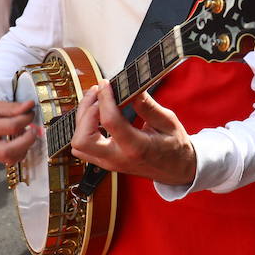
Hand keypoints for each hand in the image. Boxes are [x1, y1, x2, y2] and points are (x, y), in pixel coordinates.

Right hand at [0, 99, 37, 163]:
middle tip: (33, 130)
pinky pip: (10, 161)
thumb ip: (12, 108)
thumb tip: (30, 106)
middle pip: (8, 152)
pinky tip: (21, 142)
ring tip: (26, 134)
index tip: (30, 113)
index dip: (25, 119)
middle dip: (26, 141)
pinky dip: (20, 152)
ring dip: (25, 148)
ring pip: (10, 159)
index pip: (10, 127)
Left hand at [70, 82, 196, 184]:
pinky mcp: (105, 163)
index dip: (104, 99)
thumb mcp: (168, 122)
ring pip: (77, 144)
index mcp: (136, 147)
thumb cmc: (175, 147)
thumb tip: (132, 88)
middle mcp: (118, 158)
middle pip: (82, 138)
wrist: (177, 171)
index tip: (106, 84)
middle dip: (86, 111)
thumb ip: (148, 106)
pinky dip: (83, 130)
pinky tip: (95, 116)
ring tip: (95, 102)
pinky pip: (82, 148)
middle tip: (98, 94)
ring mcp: (109, 163)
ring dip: (81, 120)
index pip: (109, 121)